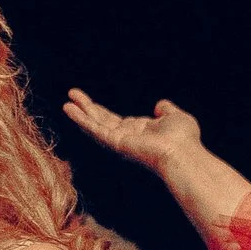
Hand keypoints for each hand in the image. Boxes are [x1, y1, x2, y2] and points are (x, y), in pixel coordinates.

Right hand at [62, 88, 205, 179]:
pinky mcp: (116, 142)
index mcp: (140, 131)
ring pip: (96, 125)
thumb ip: (167, 110)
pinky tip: (71, 110)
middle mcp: (128, 137)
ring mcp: (121, 141)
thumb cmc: (184, 140)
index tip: (88, 102)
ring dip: (80, 115)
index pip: (115, 121)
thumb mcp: (176, 117)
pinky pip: (96, 130)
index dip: (101, 111)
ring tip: (66, 104)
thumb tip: (159, 105)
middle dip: (87, 109)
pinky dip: (82, 120)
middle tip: (71, 96)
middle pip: (102, 121)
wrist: (183, 153)